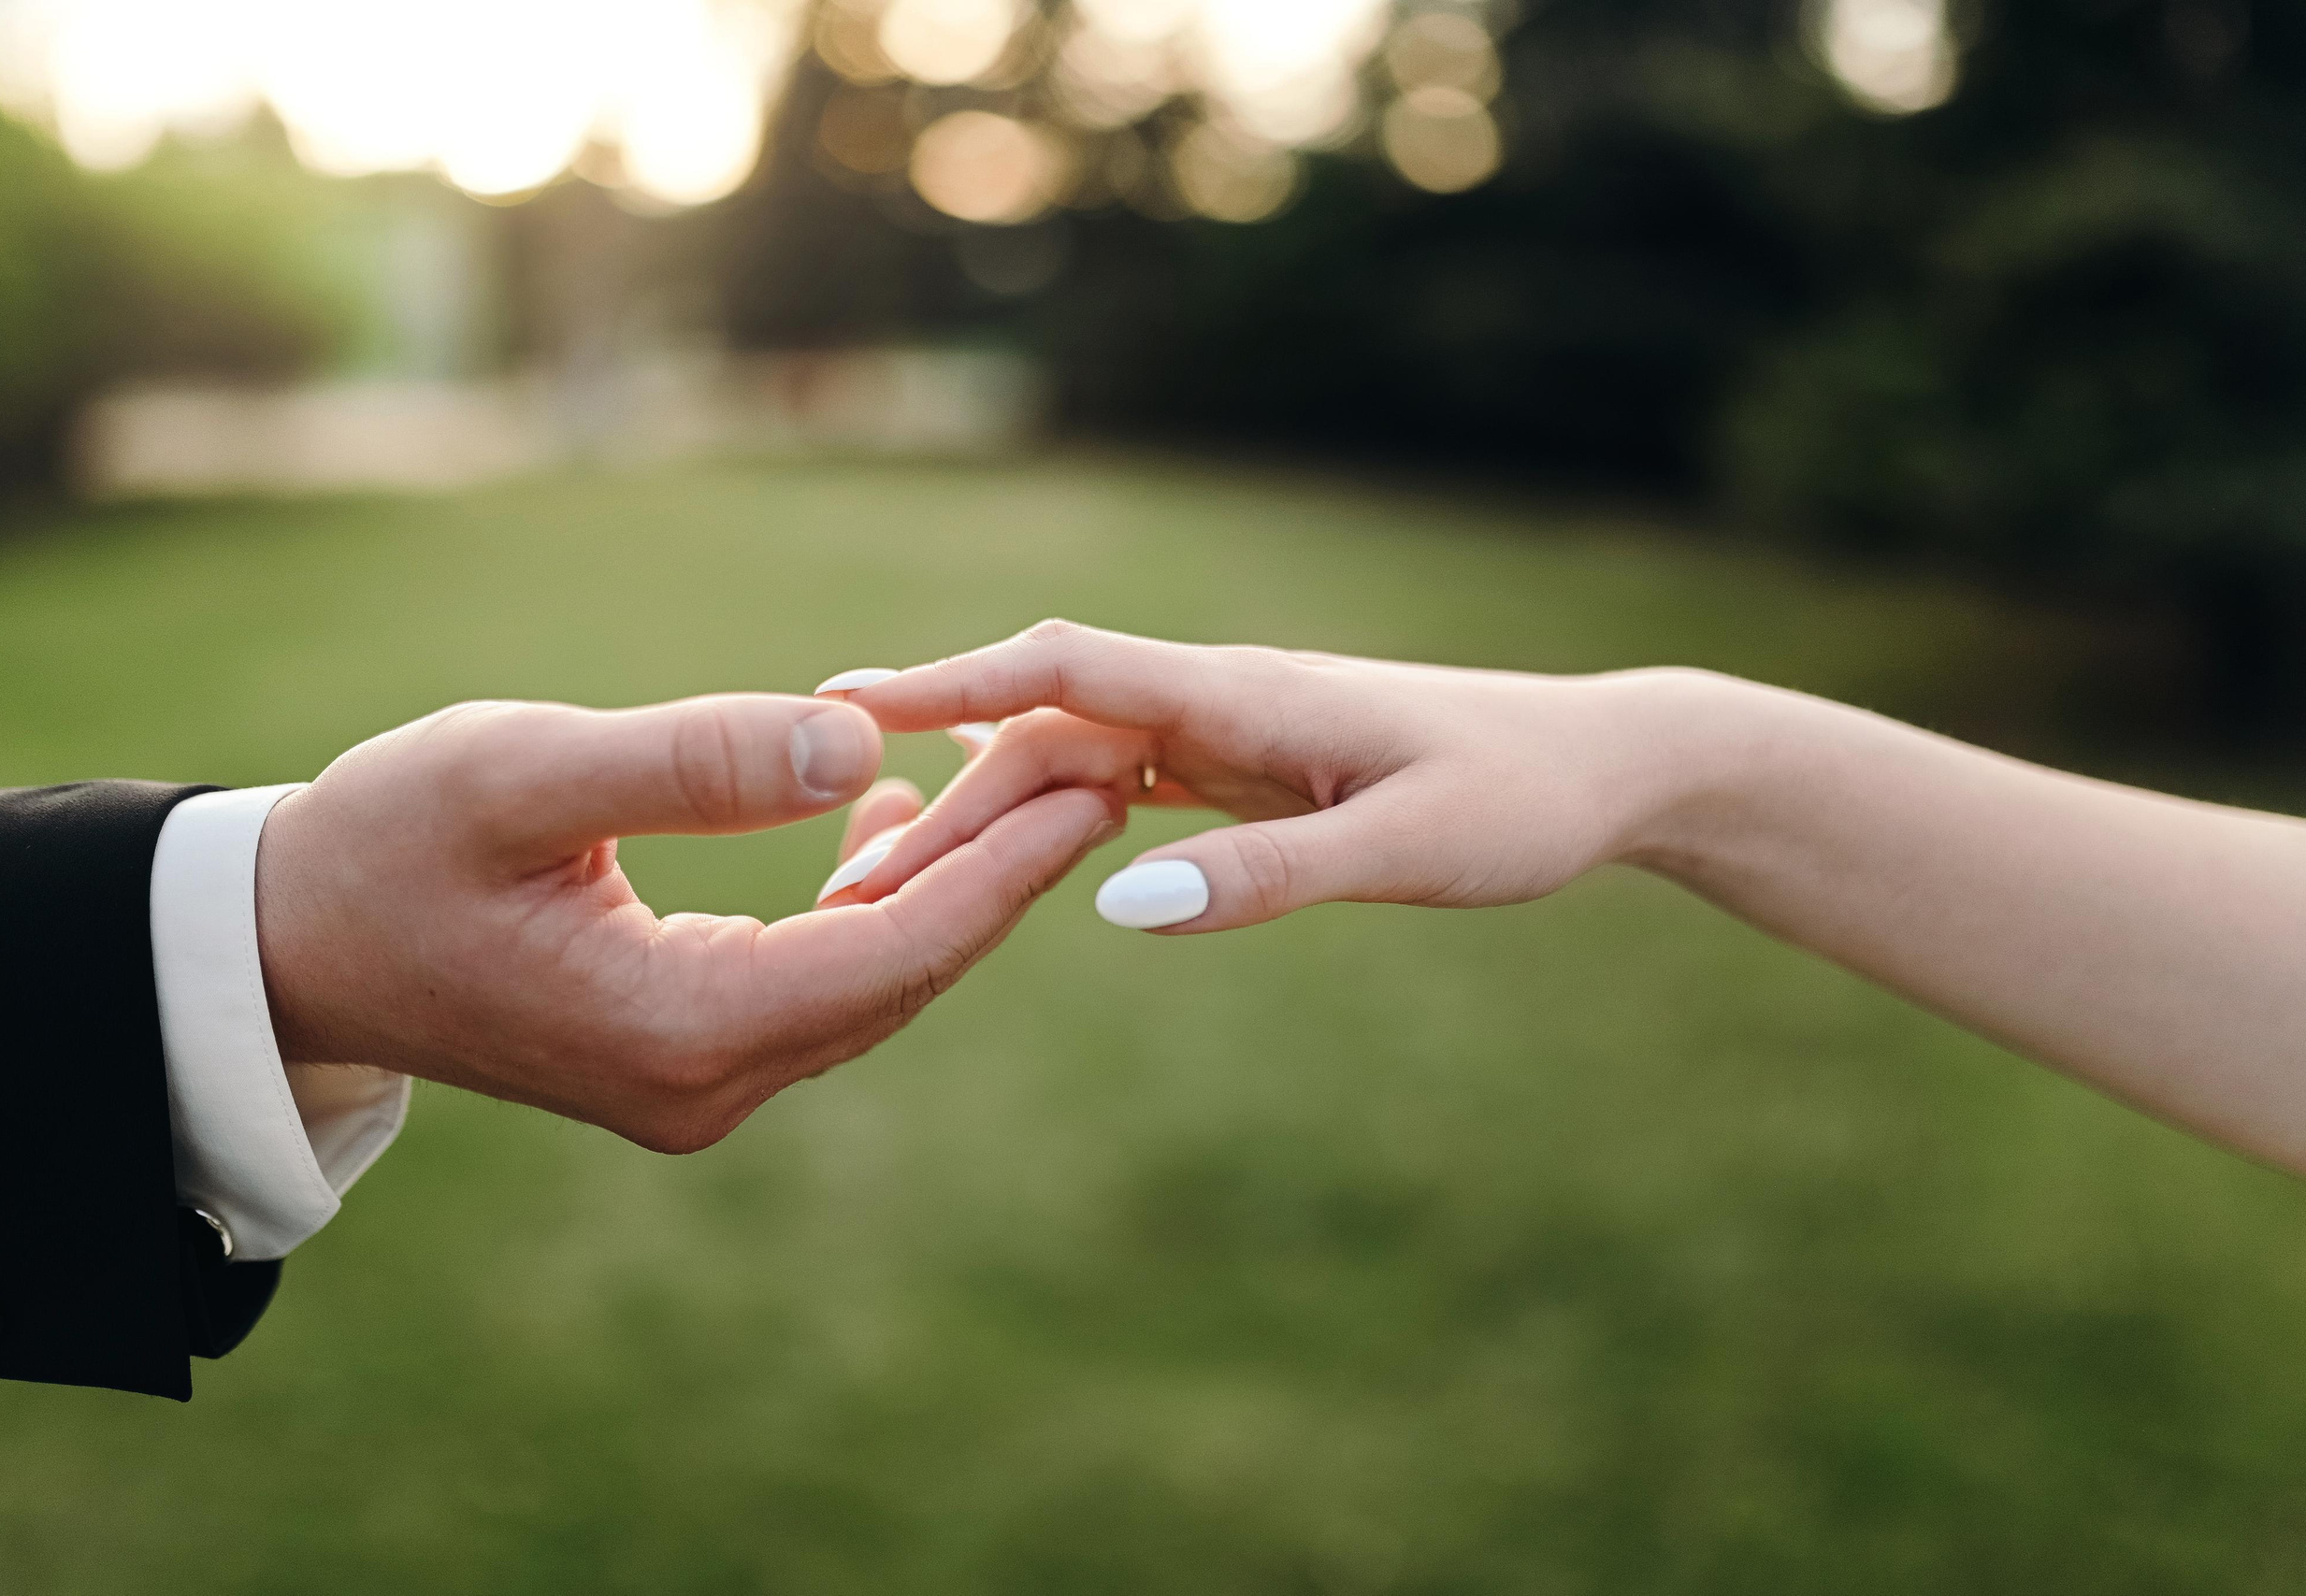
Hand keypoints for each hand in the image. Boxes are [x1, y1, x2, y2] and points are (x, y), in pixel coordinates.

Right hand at [255, 693, 1121, 1151]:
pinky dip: (870, 897)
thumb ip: (693, 760)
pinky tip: (894, 811)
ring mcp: (700, 1081)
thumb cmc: (383, 846)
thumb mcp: (521, 775)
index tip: (1102, 780)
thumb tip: (863, 740)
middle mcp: (708, 1082)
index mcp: (678, 1029)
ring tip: (1032, 772)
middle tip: (1103, 761)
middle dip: (1006, 867)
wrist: (290, 946)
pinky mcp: (686, 1052)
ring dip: (948, 879)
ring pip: (871, 976)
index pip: (894, 947)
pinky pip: (818, 976)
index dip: (1008, 865)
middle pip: (903, 969)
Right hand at [817, 621, 1708, 931]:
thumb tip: (1118, 903)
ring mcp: (1225, 734)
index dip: (951, 681)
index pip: (1067, 668)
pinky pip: (1116, 783)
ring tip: (888, 890)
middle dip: (941, 802)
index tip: (844, 705)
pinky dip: (1044, 814)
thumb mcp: (1407, 847)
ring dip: (981, 816)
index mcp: (1243, 695)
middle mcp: (1217, 701)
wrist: (1602, 767)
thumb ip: (1269, 874)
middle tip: (845, 892)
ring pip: (1070, 762)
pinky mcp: (1243, 771)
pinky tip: (993, 849)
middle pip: (1045, 735)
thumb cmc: (1521, 799)